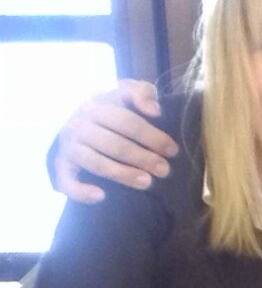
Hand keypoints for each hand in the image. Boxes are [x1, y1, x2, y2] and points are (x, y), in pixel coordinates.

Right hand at [54, 79, 178, 202]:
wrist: (73, 122)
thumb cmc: (110, 110)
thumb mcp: (125, 94)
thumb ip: (142, 91)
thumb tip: (154, 109)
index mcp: (97, 105)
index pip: (126, 120)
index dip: (151, 136)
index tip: (172, 150)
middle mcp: (79, 124)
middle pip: (114, 144)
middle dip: (143, 158)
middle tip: (165, 170)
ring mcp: (69, 146)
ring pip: (96, 162)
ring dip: (122, 174)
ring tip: (147, 182)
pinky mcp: (62, 166)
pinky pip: (67, 181)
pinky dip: (81, 190)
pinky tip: (101, 195)